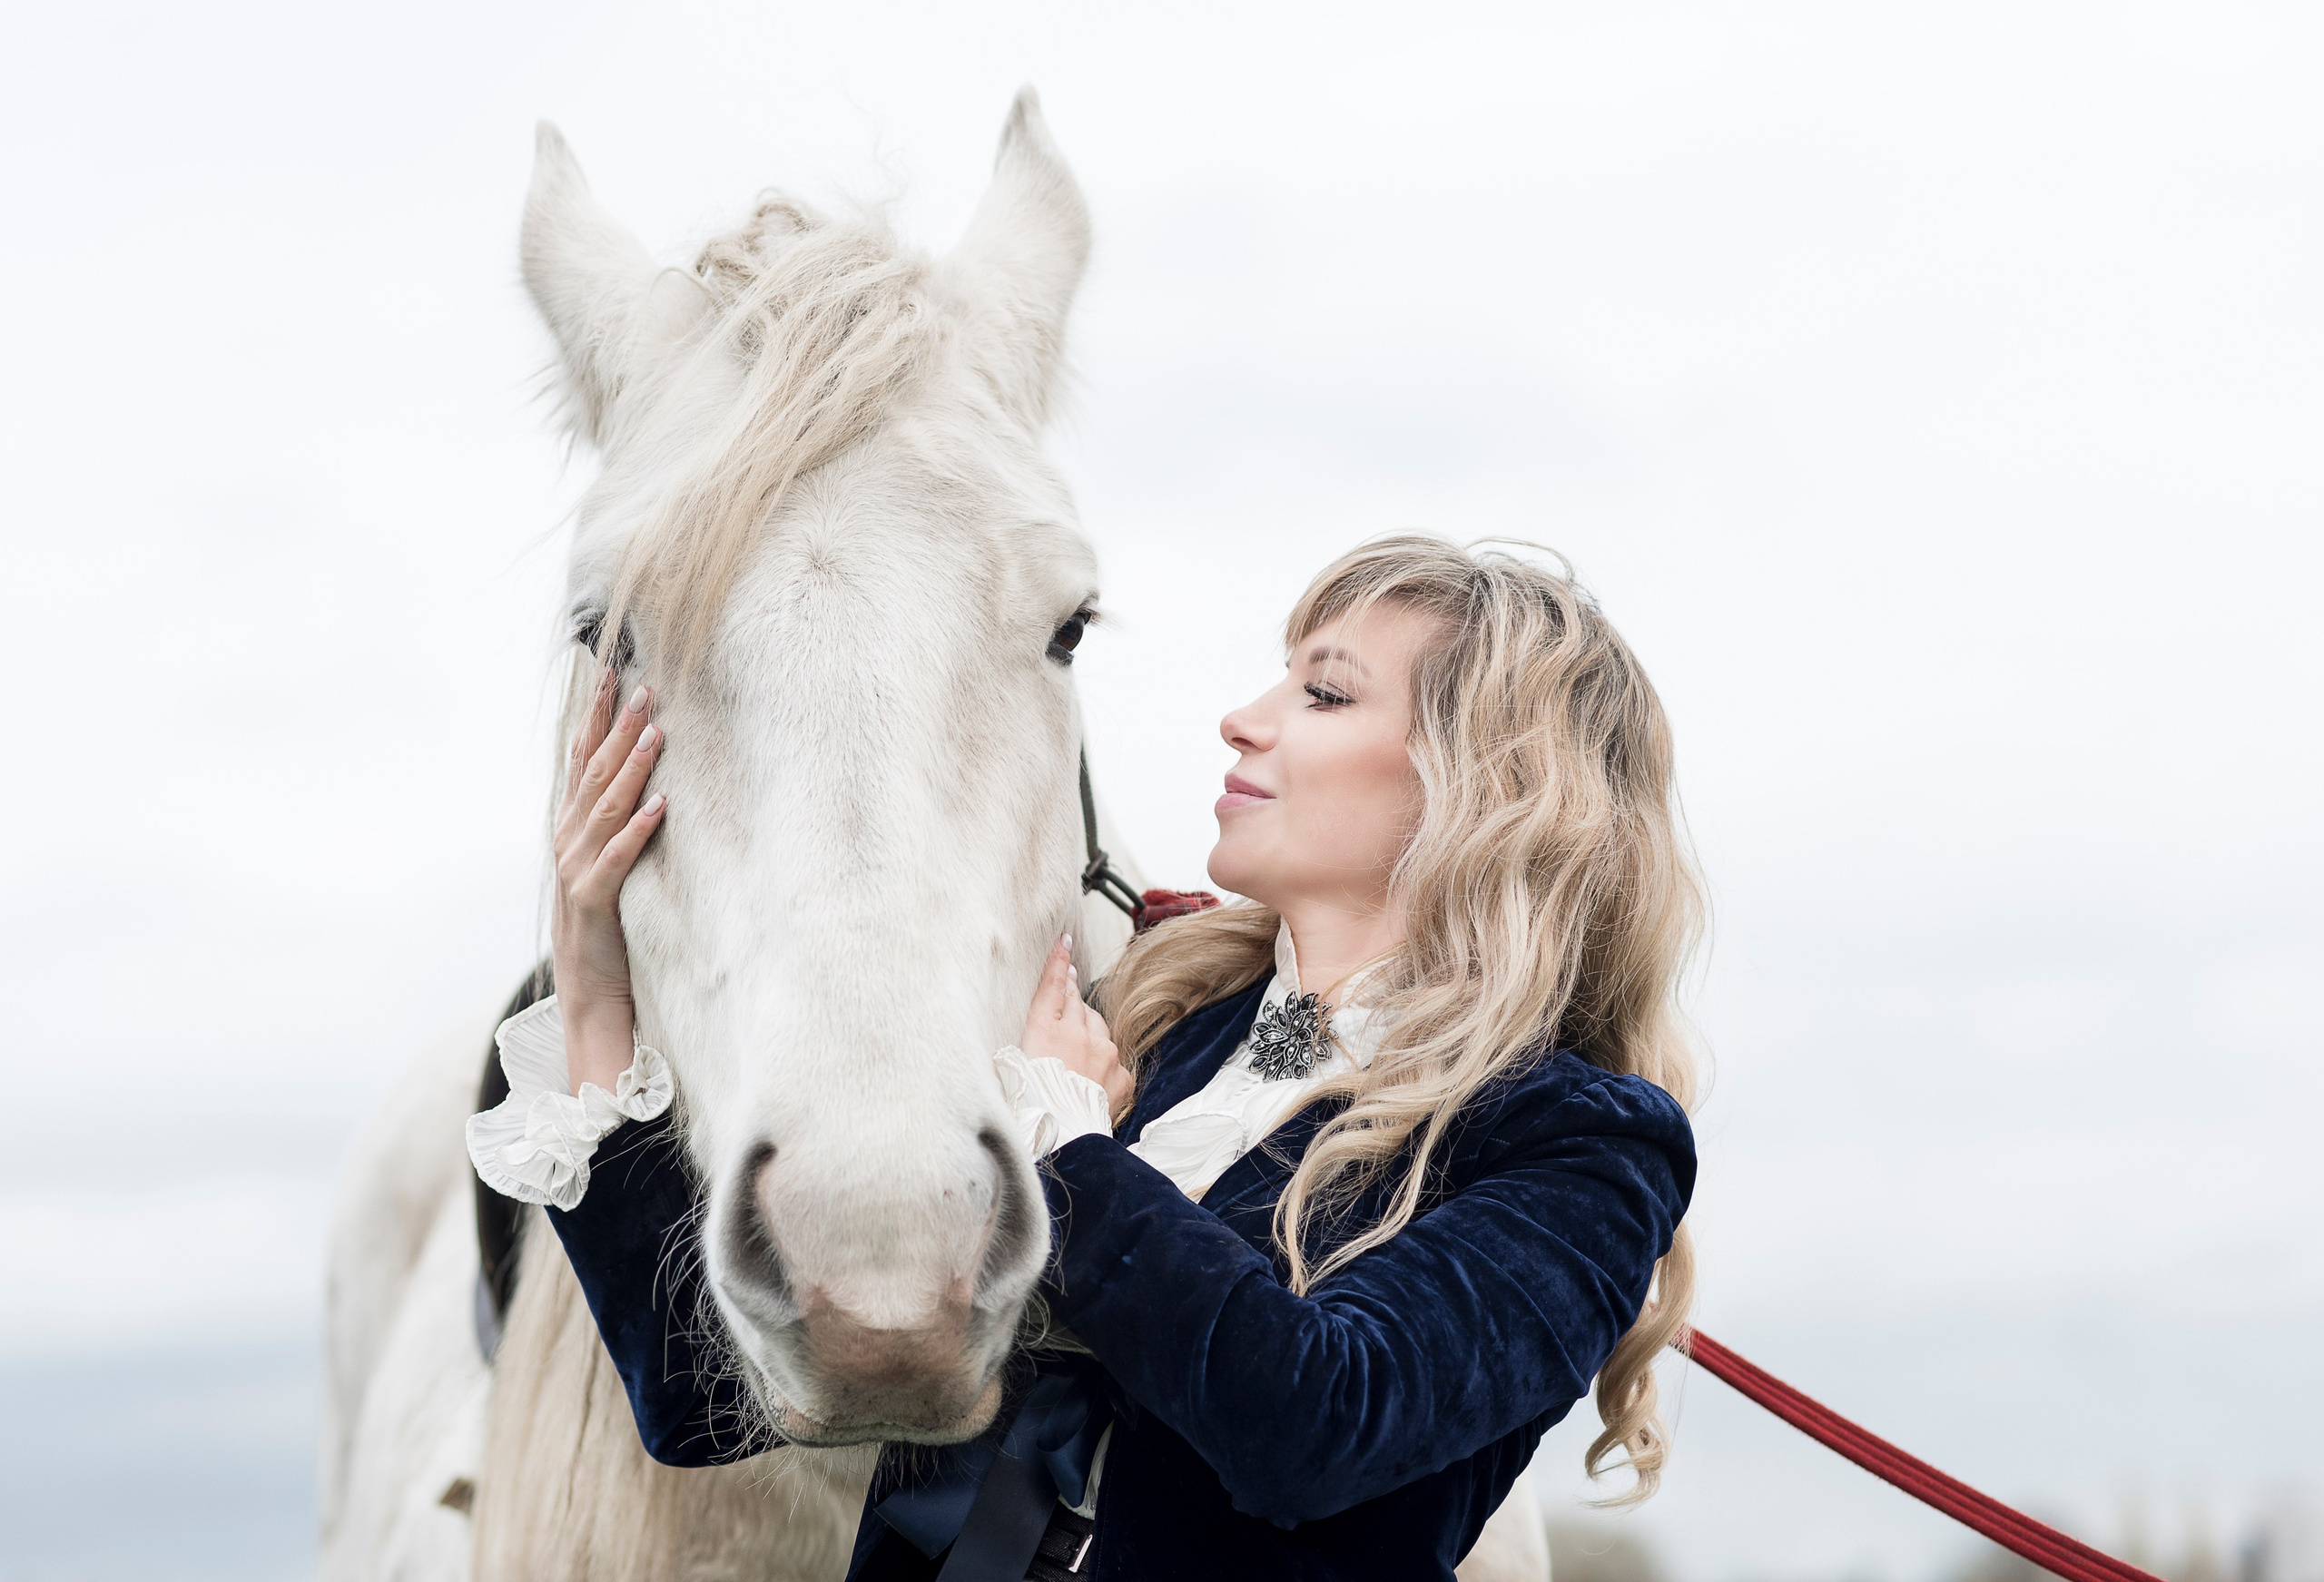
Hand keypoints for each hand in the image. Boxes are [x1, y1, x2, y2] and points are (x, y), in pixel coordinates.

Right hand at [551, 668, 667, 1094]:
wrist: (590, 998)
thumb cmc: (607, 930)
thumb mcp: (604, 868)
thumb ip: (611, 825)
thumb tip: (638, 780)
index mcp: (571, 829)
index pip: (581, 760)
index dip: (594, 716)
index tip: (611, 671)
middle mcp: (568, 843)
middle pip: (592, 773)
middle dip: (616, 726)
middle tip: (642, 684)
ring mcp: (577, 872)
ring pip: (604, 808)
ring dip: (630, 768)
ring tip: (655, 730)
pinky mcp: (596, 904)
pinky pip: (619, 860)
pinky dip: (638, 830)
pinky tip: (661, 804)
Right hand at [1018, 935, 1129, 1114]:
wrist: (1062, 1139)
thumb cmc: (1027, 1107)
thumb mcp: (1012, 1066)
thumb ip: (1026, 1039)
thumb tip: (1035, 1028)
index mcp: (1044, 1030)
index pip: (1052, 986)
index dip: (1058, 961)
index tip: (1064, 940)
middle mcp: (1077, 1034)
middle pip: (1077, 1002)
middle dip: (1071, 995)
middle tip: (1065, 993)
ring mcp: (1104, 1052)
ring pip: (1097, 1027)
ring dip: (1087, 1031)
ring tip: (1073, 1052)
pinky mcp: (1120, 1074)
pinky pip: (1113, 1059)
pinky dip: (1104, 1063)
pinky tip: (1091, 1079)